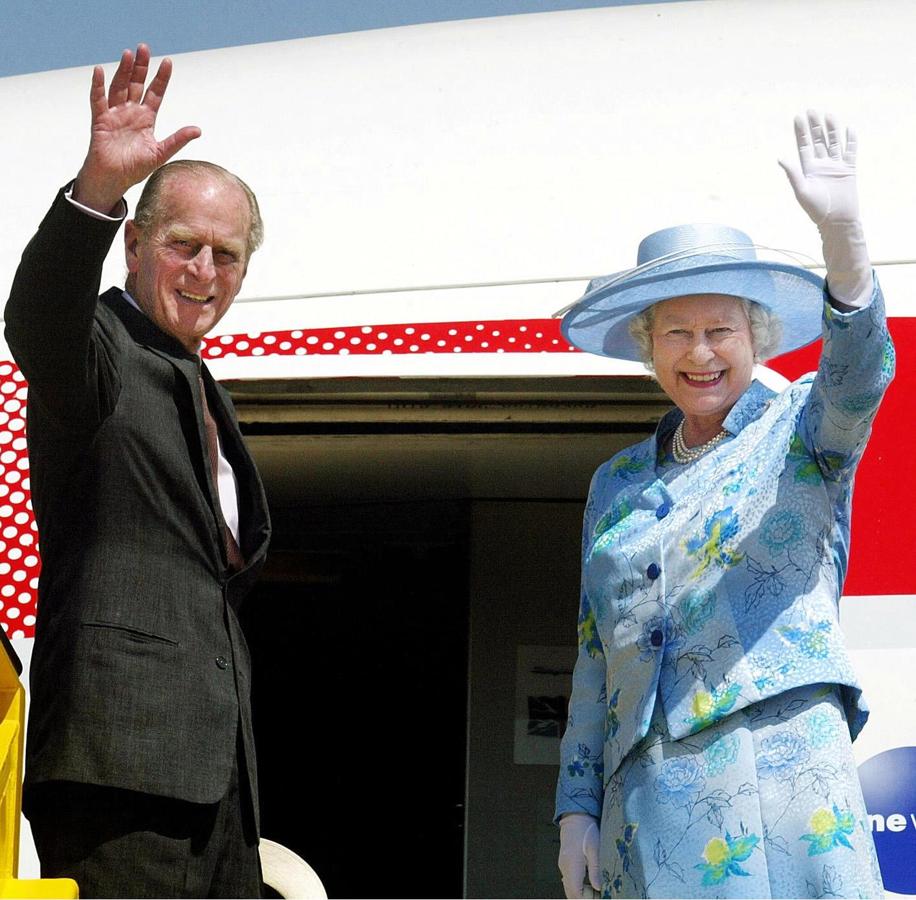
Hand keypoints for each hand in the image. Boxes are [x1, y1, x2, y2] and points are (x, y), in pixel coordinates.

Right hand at [73, 44, 200, 213]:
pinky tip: (99, 72)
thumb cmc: (135, 168)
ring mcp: (115, 114)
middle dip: (141, 67)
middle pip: (136, 84)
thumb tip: (198, 130)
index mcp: (146, 118)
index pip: (155, 93)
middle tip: (144, 47)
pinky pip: (98, 100)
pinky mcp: (100, 120)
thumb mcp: (160, 153)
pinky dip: (98, 86)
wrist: (114, 179)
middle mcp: (131, 112)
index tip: (168, 62)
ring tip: (128, 54)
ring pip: (119, 87)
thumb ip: (177, 140)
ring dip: (123, 70)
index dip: (161, 78)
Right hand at [558, 813, 600, 898]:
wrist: (575, 818)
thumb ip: (595, 869)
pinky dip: (578, 889)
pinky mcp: (565, 864)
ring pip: (569, 889)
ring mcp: (563, 866)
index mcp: (572, 865)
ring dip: (581, 895)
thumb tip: (598, 887)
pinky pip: (569, 882)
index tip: (597, 898)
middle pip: (571, 894)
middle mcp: (565, 868)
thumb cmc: (587, 831)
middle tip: (599, 896)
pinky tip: (590, 886)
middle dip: (583, 899)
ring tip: (597, 893)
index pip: (575, 893)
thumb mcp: (595, 849)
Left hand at [779, 110, 858, 226]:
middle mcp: (821, 165)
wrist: (837, 220)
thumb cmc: (816, 209)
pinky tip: (848, 128)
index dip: (801, 132)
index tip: (798, 117)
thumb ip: (792, 173)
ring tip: (828, 114)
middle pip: (818, 140)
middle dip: (815, 126)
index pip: (804, 146)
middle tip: (811, 110)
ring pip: (834, 142)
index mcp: (808, 169)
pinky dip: (850, 140)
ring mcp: (836, 166)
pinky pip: (850, 151)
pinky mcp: (849, 169)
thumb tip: (780, 157)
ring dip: (831, 129)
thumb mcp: (801, 191)